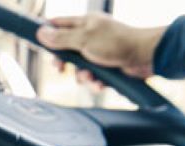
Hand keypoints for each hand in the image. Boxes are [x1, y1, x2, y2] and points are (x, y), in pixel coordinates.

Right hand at [36, 13, 165, 84]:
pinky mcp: (107, 67)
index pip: (58, 24)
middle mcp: (91, 36)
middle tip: (61, 69)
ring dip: (82, 77)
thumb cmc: (117, 43)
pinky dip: (95, 83)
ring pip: (79, 68)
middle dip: (63, 63)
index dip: (46, 33)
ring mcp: (99, 52)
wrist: (146, 56)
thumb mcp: (84, 39)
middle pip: (66, 50)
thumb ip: (61, 38)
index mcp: (84, 23)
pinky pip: (93, 78)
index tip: (38, 44)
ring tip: (90, 78)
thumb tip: (40, 32)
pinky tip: (100, 84)